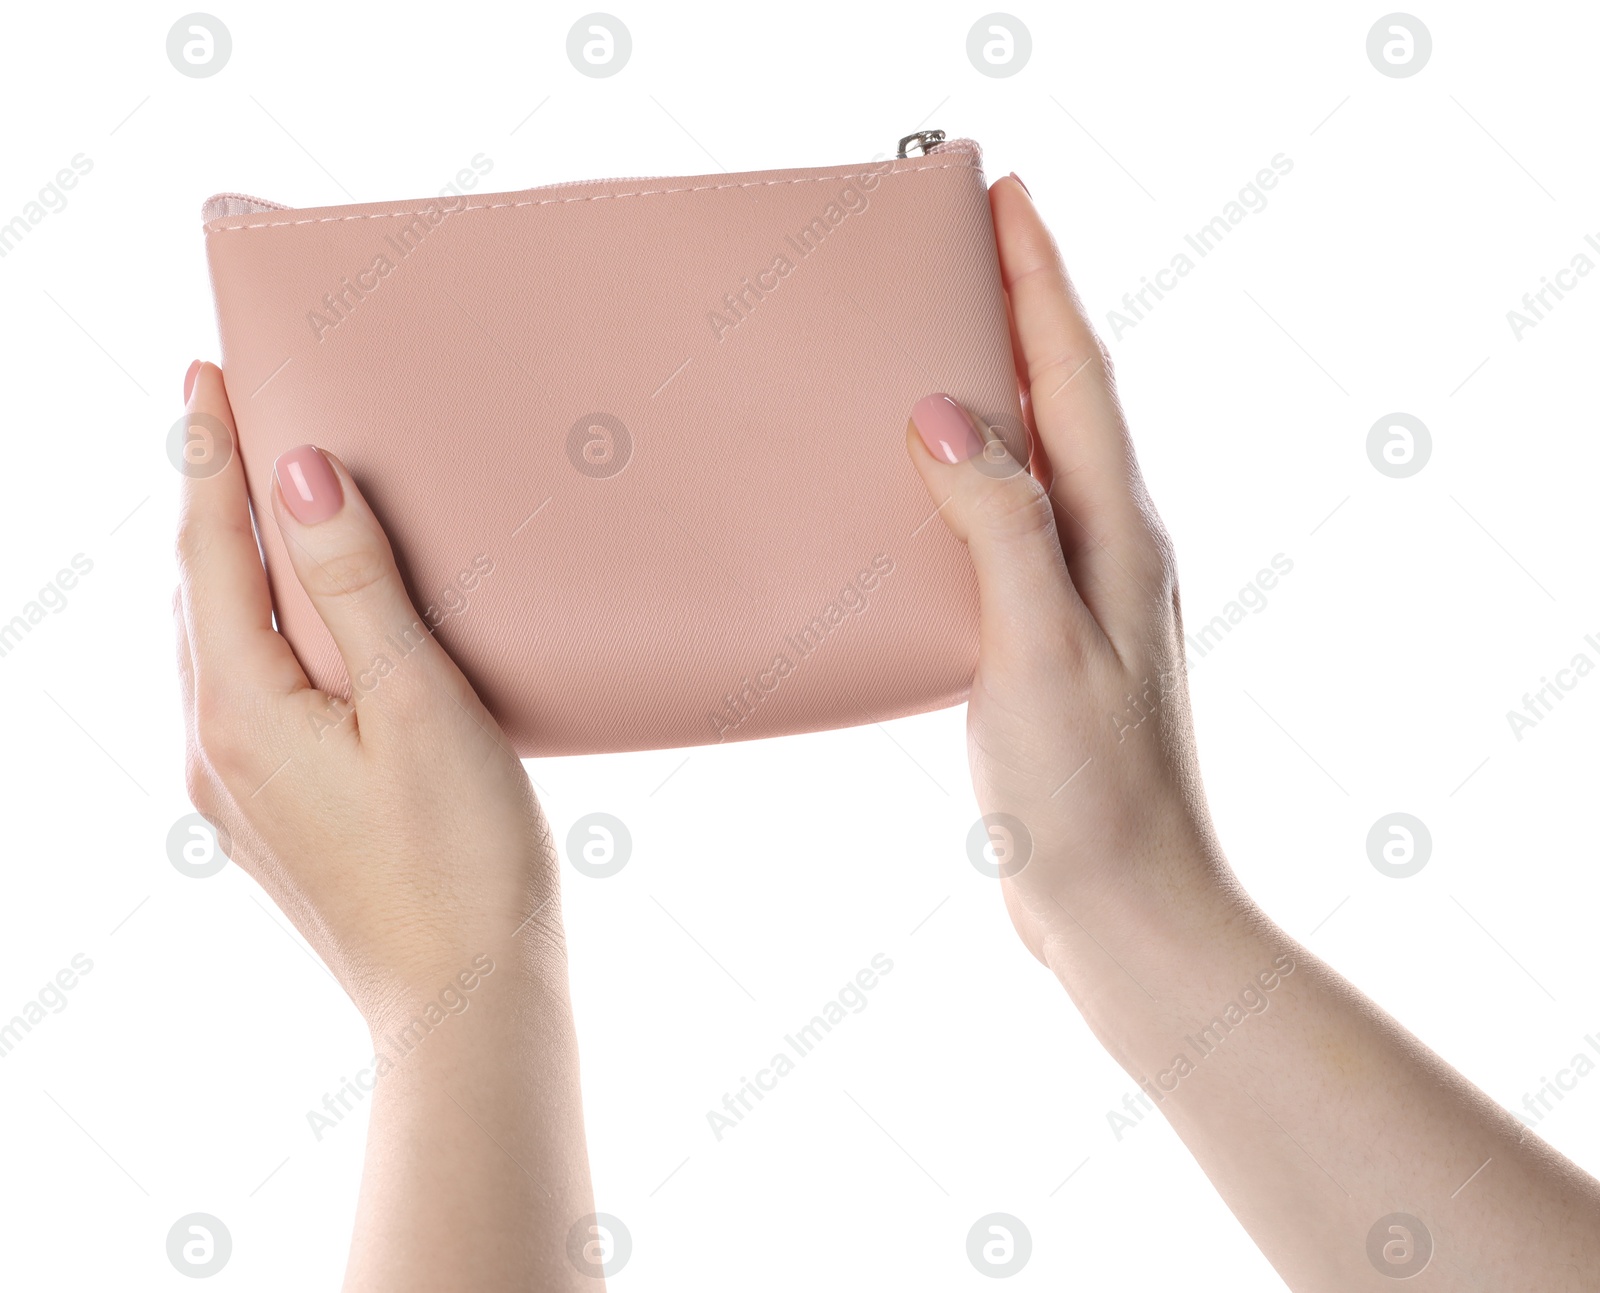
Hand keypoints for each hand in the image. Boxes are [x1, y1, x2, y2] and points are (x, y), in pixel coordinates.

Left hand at [174, 361, 596, 1290]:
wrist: (466, 999)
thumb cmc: (459, 857)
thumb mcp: (415, 702)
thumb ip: (353, 584)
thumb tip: (296, 474)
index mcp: (240, 708)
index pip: (209, 547)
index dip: (210, 455)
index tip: (202, 375)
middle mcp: (214, 747)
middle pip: (199, 592)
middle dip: (212, 500)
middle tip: (228, 419)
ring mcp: (236, 791)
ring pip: (220, 645)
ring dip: (234, 566)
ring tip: (260, 505)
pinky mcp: (273, 820)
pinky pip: (246, 694)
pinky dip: (263, 632)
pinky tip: (301, 627)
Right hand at [905, 176, 1234, 966]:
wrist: (1124, 904)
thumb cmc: (1090, 792)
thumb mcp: (1041, 649)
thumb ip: (1002, 526)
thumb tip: (945, 414)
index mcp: (1114, 533)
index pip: (1074, 375)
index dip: (1042, 281)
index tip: (1009, 199)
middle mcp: (1109, 547)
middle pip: (1063, 398)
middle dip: (1022, 309)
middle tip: (968, 241)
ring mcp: (1082, 593)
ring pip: (1036, 458)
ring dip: (998, 385)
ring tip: (941, 335)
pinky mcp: (1048, 638)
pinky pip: (1009, 522)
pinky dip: (974, 475)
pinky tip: (929, 486)